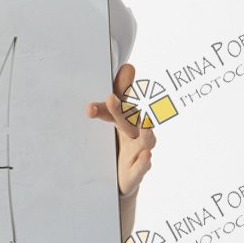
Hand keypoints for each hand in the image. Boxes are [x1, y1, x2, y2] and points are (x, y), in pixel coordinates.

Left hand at [85, 62, 154, 200]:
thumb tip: (129, 66)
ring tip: (147, 125)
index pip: (119, 107)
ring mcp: (138, 153)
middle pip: (131, 121)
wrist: (119, 177)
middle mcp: (136, 134)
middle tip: (111, 99)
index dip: (109, 101)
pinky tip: (147, 155)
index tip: (96, 97)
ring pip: (145, 142)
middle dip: (122, 112)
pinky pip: (142, 168)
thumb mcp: (115, 118)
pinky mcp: (136, 173)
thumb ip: (118, 96)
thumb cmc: (120, 141)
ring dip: (147, 134)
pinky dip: (144, 162)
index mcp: (127, 119)